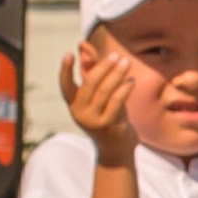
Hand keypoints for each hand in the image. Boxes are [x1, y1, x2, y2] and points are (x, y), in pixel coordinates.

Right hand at [61, 41, 140, 161]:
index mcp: (74, 105)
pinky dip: (125, 89)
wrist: (116, 150)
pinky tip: (132, 81)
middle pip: (90, 84)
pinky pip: (117, 102)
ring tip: (126, 63)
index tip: (68, 53)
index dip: (65, 70)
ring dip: (117, 74)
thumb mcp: (99, 97)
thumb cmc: (108, 117)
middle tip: (116, 55)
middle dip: (104, 67)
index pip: (65, 86)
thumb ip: (92, 73)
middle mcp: (80, 113)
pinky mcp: (109, 126)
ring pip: (105, 91)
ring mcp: (93, 120)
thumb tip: (85, 47)